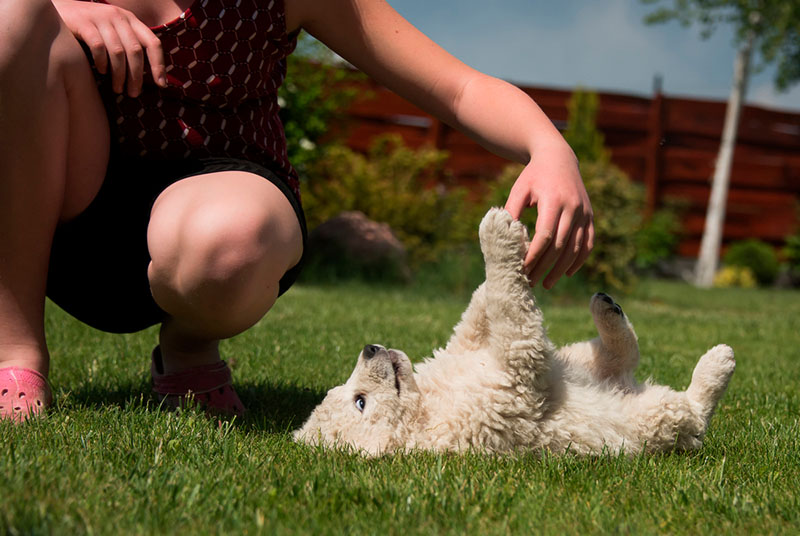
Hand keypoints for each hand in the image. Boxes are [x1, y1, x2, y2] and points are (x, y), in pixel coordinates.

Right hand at [52, 0, 165, 96]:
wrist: (56, 10)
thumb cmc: (90, 28)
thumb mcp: (113, 31)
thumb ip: (128, 45)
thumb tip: (146, 77)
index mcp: (130, 20)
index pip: (153, 43)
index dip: (159, 65)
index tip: (161, 85)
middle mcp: (118, 17)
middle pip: (136, 51)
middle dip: (136, 76)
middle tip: (134, 94)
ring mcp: (100, 18)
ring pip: (118, 52)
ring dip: (120, 74)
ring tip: (118, 89)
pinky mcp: (83, 23)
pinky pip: (98, 47)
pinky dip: (102, 62)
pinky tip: (102, 72)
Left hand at [505, 142, 593, 288]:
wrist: (558, 158)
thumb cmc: (533, 176)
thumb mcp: (519, 190)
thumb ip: (511, 212)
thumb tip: (504, 239)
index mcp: (554, 200)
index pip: (545, 235)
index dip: (534, 255)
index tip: (521, 269)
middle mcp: (573, 208)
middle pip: (559, 245)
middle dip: (544, 267)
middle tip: (530, 282)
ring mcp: (584, 213)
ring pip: (575, 248)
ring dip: (561, 269)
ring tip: (546, 283)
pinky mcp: (590, 216)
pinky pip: (588, 243)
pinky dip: (579, 259)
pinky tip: (568, 272)